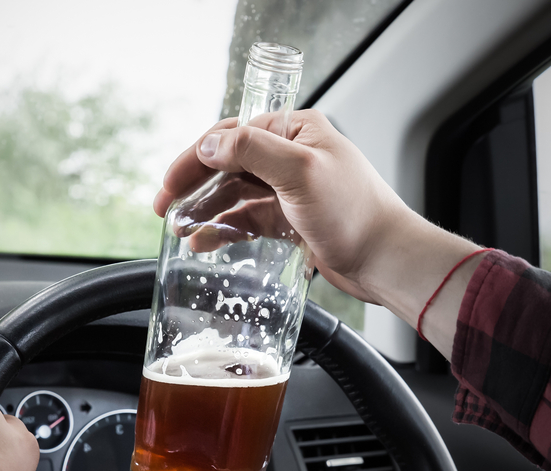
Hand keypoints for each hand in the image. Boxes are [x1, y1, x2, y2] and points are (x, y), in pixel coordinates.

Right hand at [155, 111, 481, 356]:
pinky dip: (225, 228)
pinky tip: (205, 242)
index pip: (232, 135)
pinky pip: (247, 219)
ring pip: (234, 194)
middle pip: (228, 164)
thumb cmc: (356, 214)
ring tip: (179, 229)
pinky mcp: (290, 220)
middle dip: (193, 186)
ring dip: (205, 209)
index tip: (169, 184)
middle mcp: (291, 155)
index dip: (195, 158)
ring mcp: (290, 189)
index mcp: (295, 131)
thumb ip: (252, 151)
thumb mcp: (300, 173)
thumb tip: (210, 144)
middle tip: (164, 208)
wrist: (386, 261)